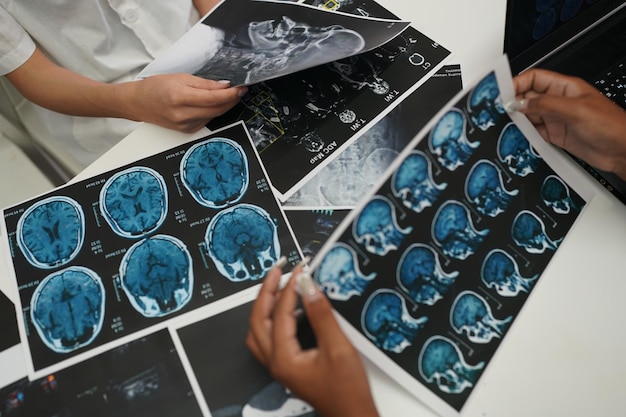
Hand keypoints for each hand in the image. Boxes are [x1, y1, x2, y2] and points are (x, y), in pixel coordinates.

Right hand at [120, 73, 245, 132]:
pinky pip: (206, 120)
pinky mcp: (186, 131)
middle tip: (240, 91)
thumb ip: (204, 84)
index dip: (230, 94)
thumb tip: (224, 86)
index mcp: (180, 97)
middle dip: (232, 100)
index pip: (213, 98)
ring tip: (230, 95)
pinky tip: (215, 104)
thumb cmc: (156, 87)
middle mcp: (183, 114)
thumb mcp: (180, 77)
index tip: (241, 88)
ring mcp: (185, 125)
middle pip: (216, 109)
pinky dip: (214, 112)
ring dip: (225, 106)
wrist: (138, 103)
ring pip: (214, 116)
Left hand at [246, 262, 378, 416]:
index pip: (280, 314)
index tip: (300, 271)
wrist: (352, 415)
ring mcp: (280, 366)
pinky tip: (288, 310)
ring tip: (278, 286)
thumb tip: (309, 287)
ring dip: (265, 306)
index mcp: (284, 359)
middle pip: (258, 320)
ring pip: (259, 330)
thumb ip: (321, 316)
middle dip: (266, 292)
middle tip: (277, 271)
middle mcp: (276, 363)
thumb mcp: (338, 348)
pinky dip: (273, 319)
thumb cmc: (347, 392)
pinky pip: (269, 338)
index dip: (289, 289)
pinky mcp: (287, 367)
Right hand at [513, 68, 625, 179]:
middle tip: (501, 110)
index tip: (504, 92)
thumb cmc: (611, 125)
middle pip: (528, 97)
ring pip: (529, 115)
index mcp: (565, 87)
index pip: (535, 79)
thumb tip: (521, 104)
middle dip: (514, 102)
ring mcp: (557, 119)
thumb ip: (546, 105)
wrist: (623, 150)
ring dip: (518, 119)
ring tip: (507, 123)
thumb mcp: (576, 110)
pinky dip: (525, 134)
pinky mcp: (556, 135)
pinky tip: (519, 135)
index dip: (518, 82)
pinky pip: (534, 132)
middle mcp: (559, 102)